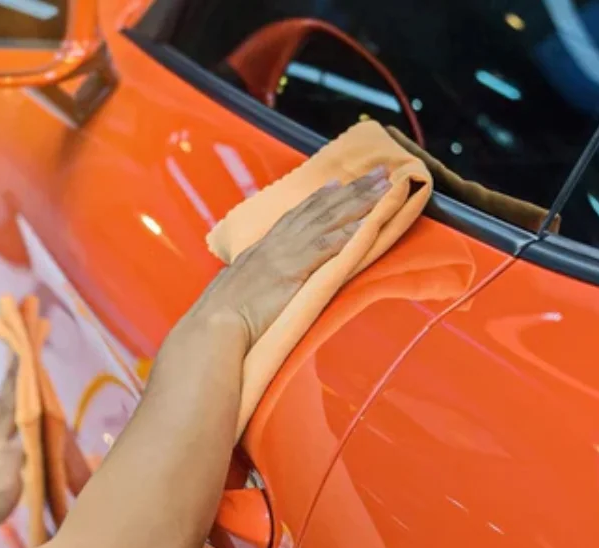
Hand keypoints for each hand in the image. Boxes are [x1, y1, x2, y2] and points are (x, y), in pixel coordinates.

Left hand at [0, 358, 25, 534]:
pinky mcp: (1, 451)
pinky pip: (13, 418)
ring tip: (26, 369)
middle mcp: (0, 434)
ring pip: (10, 406)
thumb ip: (15, 456)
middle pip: (9, 398)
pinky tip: (24, 404)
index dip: (18, 378)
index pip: (12, 401)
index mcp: (3, 438)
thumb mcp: (7, 481)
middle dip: (17, 374)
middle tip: (24, 350)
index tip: (24, 353)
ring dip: (17, 386)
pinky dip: (19, 403)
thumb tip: (28, 431)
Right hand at [184, 166, 391, 346]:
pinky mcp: (293, 270)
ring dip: (359, 202)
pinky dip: (347, 233)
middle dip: (352, 189)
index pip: (298, 213)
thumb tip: (262, 280)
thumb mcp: (241, 285)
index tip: (341, 182)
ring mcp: (286, 253)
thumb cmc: (224, 313)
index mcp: (265, 245)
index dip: (322, 196)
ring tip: (383, 188)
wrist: (215, 323)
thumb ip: (256, 277)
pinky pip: (325, 247)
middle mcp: (277, 242)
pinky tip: (367, 224)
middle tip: (378, 173)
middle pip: (321, 208)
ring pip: (328, 220)